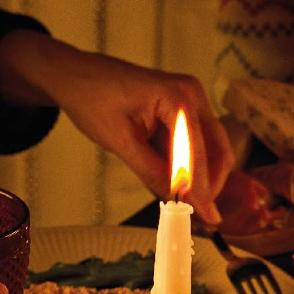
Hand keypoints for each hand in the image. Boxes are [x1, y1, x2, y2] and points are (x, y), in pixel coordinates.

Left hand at [0, 31, 233, 223]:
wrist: (76, 76)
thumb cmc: (92, 99)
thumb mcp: (122, 142)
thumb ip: (153, 173)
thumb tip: (177, 202)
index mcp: (179, 97)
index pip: (198, 153)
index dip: (203, 189)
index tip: (208, 216)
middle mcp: (193, 94)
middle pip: (217, 149)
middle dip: (209, 183)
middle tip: (199, 213)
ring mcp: (191, 100)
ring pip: (210, 148)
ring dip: (199, 176)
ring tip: (183, 201)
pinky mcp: (183, 109)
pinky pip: (195, 143)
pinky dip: (188, 166)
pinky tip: (173, 182)